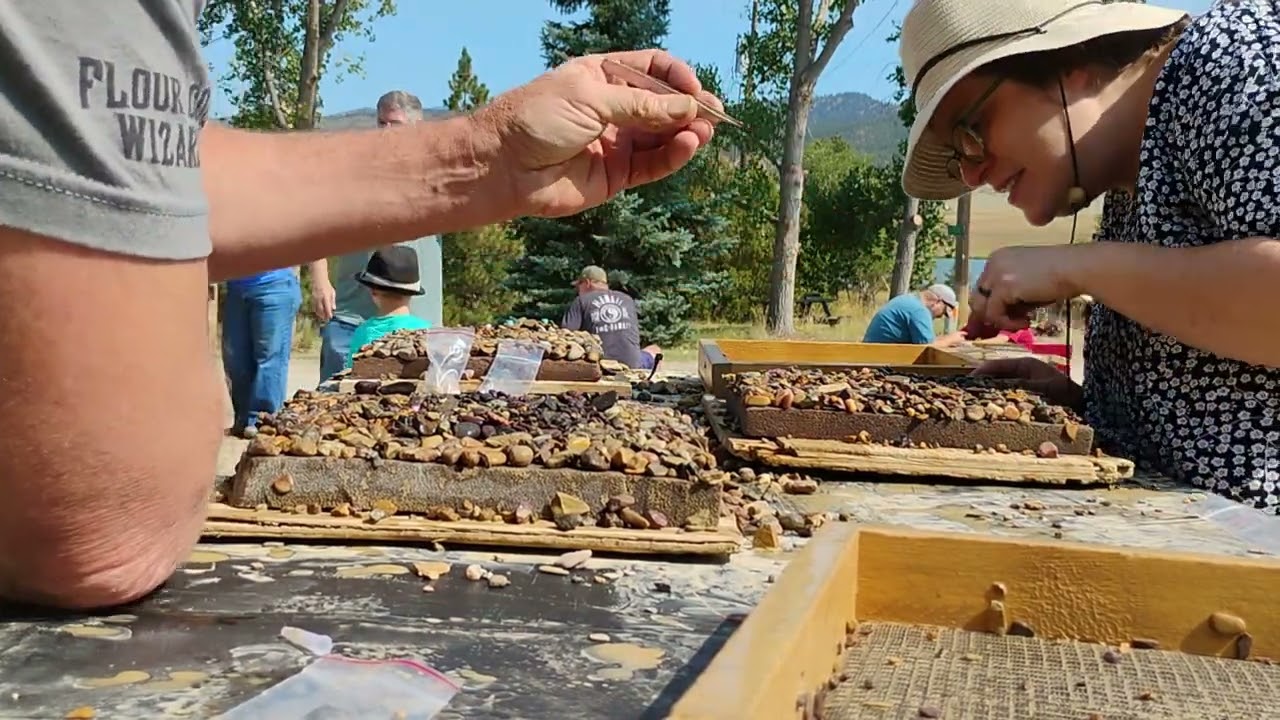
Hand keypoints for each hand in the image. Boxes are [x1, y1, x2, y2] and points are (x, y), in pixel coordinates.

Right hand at [311, 281, 335, 322]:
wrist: (318, 280)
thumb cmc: (327, 286)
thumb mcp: (332, 292)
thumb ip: (333, 301)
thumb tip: (334, 308)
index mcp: (326, 296)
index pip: (327, 306)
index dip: (328, 312)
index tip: (330, 317)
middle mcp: (320, 298)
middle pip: (321, 309)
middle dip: (324, 315)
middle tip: (326, 320)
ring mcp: (315, 298)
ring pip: (317, 308)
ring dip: (320, 314)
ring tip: (323, 318)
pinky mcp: (312, 298)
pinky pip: (313, 306)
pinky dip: (316, 310)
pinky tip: (318, 313)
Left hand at [474, 49, 722, 217]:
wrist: (502, 166)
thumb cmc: (536, 120)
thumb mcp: (591, 98)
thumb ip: (642, 105)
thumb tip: (689, 107)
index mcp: (603, 76)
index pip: (653, 69)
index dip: (676, 77)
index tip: (692, 88)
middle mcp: (614, 108)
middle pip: (664, 105)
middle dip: (690, 108)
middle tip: (714, 114)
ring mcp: (616, 142)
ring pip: (663, 137)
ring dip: (687, 134)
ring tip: (704, 132)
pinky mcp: (617, 176)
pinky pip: (653, 165)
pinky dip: (673, 156)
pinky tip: (687, 146)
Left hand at [970, 245, 1082, 331]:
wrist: (1075, 268)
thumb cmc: (1061, 275)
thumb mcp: (1029, 284)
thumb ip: (1012, 296)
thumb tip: (999, 317)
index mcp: (999, 258)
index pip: (984, 287)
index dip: (991, 306)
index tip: (1003, 320)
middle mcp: (993, 263)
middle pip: (978, 297)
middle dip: (990, 315)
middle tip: (1008, 326)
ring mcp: (996, 273)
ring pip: (982, 307)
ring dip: (1001, 320)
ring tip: (1023, 322)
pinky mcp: (1003, 286)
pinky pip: (993, 314)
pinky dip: (1007, 323)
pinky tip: (1026, 322)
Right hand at [971, 357, 1082, 409]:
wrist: (1084, 406)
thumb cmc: (1066, 395)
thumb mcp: (1042, 388)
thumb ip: (1018, 387)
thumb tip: (994, 389)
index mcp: (1024, 364)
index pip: (994, 365)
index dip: (978, 373)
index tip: (963, 384)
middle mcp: (1021, 371)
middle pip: (993, 375)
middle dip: (979, 384)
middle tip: (964, 395)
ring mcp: (1023, 383)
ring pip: (998, 386)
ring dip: (987, 394)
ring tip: (972, 404)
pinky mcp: (1025, 395)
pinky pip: (1006, 396)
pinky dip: (997, 401)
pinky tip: (990, 411)